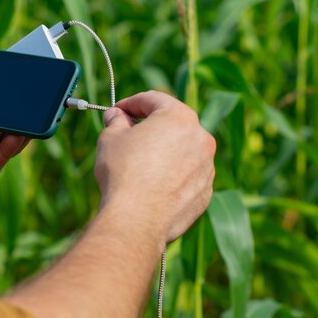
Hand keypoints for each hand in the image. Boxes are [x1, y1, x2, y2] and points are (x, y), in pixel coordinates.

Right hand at [94, 90, 215, 243]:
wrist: (137, 219)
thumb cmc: (123, 172)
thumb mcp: (110, 138)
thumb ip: (116, 121)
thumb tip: (116, 116)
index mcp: (179, 117)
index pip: (153, 99)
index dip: (131, 102)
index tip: (117, 111)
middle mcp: (201, 138)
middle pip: (172, 124)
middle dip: (150, 126)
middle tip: (127, 134)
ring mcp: (207, 167)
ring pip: (182, 151)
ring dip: (163, 152)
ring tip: (138, 165)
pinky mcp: (205, 192)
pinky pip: (187, 176)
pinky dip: (171, 176)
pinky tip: (151, 186)